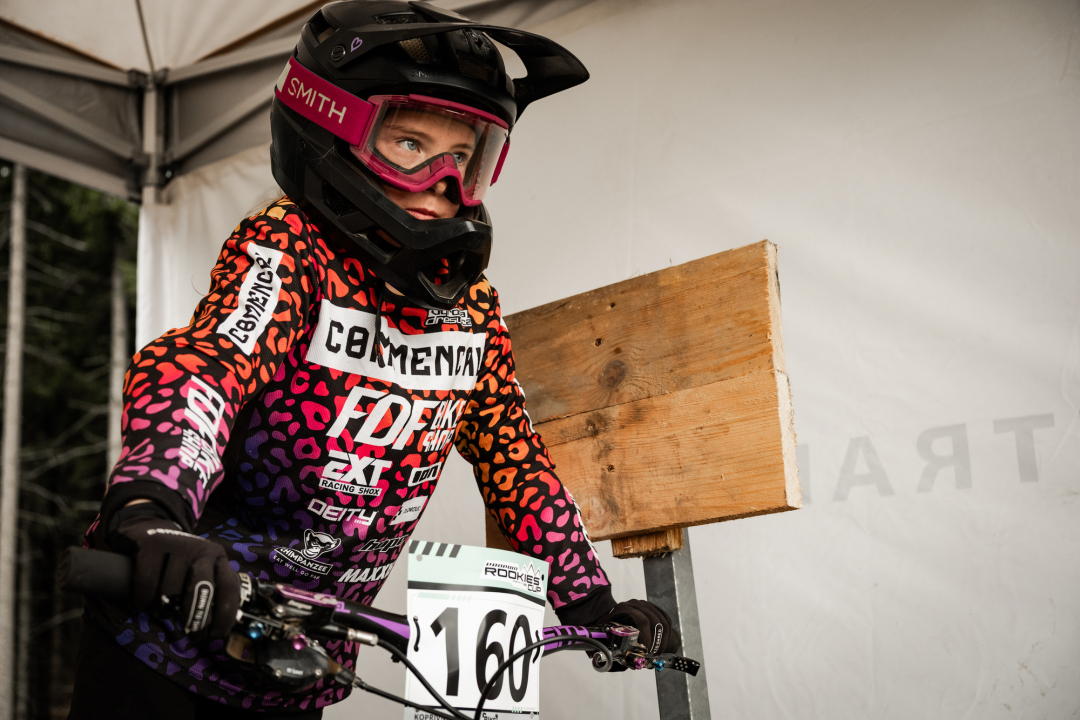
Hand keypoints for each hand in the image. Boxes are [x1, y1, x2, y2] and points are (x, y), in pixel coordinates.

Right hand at [107, 504, 238, 637]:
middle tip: (189, 628)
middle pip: (202, 588)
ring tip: (161, 610)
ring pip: (171, 589)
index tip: (218, 634)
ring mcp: (178, 545)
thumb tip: (217, 627)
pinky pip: (147, 581)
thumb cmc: (178, 560)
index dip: (226, 613)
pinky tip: (143, 603)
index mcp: (218, 558)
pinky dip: (144, 599)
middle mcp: (201, 550)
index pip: (228, 586)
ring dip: (164, 608)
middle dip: (196, 614)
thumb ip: (209, 590)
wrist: (150, 526)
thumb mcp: (199, 569)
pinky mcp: (152, 545)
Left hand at [597, 599, 679, 654]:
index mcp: (623, 609)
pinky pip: (665, 618)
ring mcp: (645, 604)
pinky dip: (667, 631)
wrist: (610, 615)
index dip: (647, 637)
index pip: (642, 621)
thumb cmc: (609, 628)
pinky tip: (663, 641)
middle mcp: (635, 604)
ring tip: (658, 650)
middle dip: (657, 639)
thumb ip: (613, 648)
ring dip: (663, 637)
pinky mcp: (653, 607)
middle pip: (654, 620)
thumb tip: (622, 661)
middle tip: (654, 653)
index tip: (647, 650)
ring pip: (662, 619)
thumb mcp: (607, 636)